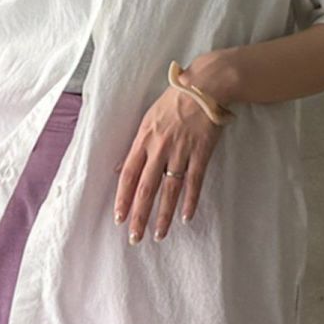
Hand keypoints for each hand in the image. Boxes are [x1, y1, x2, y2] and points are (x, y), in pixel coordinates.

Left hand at [112, 60, 231, 242]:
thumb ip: (135, 147)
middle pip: (146, 188)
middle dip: (139, 216)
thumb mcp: (147, 119)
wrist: (205, 85)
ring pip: (169, 190)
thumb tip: (118, 170)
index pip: (128, 174)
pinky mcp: (201, 152)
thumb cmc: (175, 100)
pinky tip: (186, 218)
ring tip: (159, 235)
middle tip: (134, 238)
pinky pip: (194, 181)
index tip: (119, 218)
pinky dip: (190, 200)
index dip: (122, 198)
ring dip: (163, 215)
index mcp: (144, 139)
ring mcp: (181, 151)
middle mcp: (159, 148)